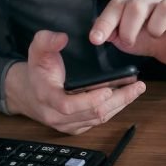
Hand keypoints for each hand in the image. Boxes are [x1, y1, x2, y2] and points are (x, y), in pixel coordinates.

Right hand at [5, 30, 145, 134]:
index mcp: (47, 98)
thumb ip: (46, 41)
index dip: (89, 100)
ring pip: (99, 119)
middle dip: (118, 100)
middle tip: (136, 86)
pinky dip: (114, 109)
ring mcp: (68, 125)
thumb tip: (62, 38)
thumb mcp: (36, 50)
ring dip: (120, 104)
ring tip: (136, 89)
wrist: (28, 93)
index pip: (68, 106)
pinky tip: (126, 96)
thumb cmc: (36, 71)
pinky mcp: (77, 127)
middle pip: (92, 114)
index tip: (108, 90)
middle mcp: (57, 116)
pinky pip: (98, 121)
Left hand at [89, 0, 165, 65]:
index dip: (105, 22)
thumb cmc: (148, 39)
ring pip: (165, 8)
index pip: (117, 5)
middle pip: (137, 6)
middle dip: (128, 29)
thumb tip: (99, 34)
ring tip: (154, 36)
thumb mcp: (125, 38)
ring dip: (155, 28)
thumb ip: (111, 33)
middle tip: (129, 42)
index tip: (96, 39)